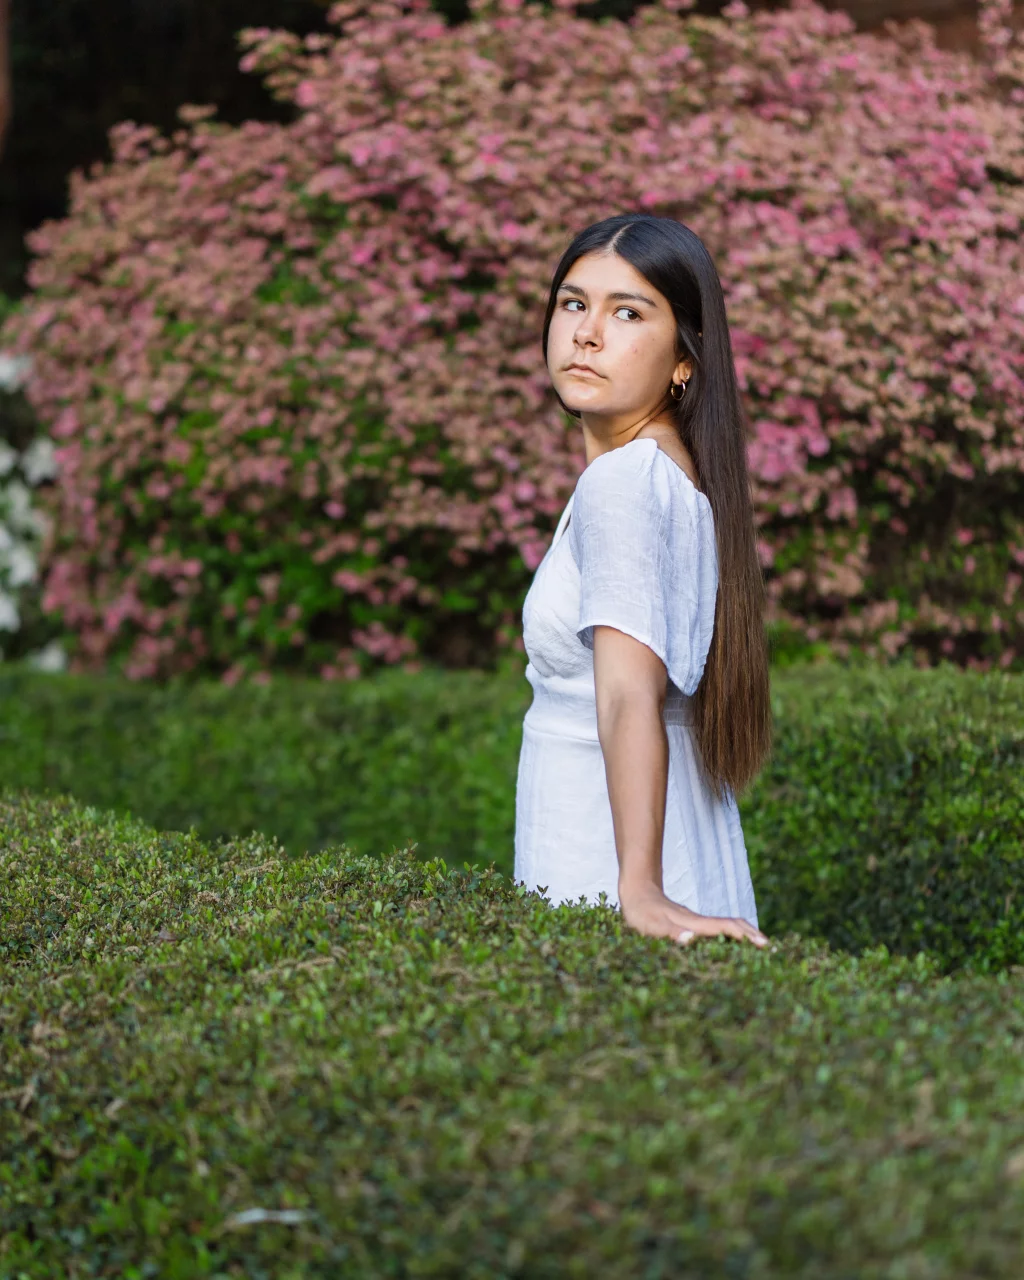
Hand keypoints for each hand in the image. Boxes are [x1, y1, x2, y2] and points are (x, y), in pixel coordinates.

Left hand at [619, 881, 767, 948]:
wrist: (636, 890)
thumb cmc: (641, 912)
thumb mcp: (651, 926)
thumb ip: (670, 932)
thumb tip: (690, 939)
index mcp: (694, 924)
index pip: (726, 928)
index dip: (746, 936)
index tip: (765, 946)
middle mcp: (699, 921)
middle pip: (732, 925)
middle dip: (753, 935)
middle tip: (773, 951)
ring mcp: (695, 921)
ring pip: (726, 925)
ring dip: (745, 935)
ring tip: (760, 949)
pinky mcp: (690, 922)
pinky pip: (716, 928)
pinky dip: (731, 935)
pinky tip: (732, 944)